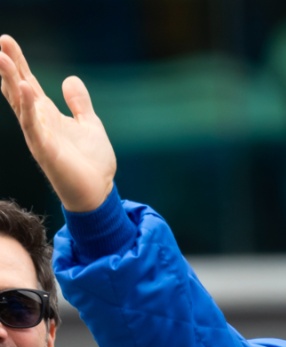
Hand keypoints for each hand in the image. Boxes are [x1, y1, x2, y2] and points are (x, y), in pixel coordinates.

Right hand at [0, 34, 116, 212]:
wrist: (99, 192)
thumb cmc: (92, 162)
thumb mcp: (89, 124)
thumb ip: (79, 103)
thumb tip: (70, 78)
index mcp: (48, 115)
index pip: (28, 83)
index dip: (18, 63)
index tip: (7, 41)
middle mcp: (38, 123)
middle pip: (19, 90)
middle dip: (9, 67)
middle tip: (1, 42)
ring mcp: (40, 136)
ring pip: (21, 105)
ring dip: (12, 83)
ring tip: (4, 60)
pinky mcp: (46, 151)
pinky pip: (34, 127)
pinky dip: (29, 109)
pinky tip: (25, 90)